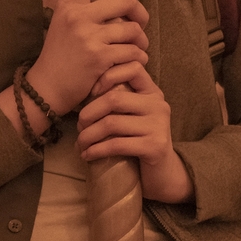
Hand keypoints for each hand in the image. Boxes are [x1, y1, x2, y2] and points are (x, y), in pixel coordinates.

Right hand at [27, 0, 148, 111]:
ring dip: (141, 40)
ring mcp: (89, 36)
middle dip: (141, 14)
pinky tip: (134, 62)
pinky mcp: (99, 57)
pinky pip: (132, 52)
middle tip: (139, 25)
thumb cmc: (58, 56)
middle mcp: (78, 15)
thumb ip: (82, 7)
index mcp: (69, 3)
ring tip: (137, 48)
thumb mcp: (62, 23)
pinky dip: (138, 58)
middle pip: (127, 1)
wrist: (45, 88)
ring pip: (133, 29)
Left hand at [76, 62, 194, 202]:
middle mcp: (158, 105)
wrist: (162, 172)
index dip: (108, 76)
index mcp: (152, 92)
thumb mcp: (131, 115)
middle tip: (79, 126)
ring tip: (80, 144)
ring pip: (111, 123)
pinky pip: (117, 144)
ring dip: (88, 135)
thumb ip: (118, 100)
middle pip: (114, 99)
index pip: (133, 68)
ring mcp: (159, 125)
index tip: (92, 92)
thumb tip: (82, 89)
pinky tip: (87, 155)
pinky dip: (96, 150)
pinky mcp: (155, 146)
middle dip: (88, 113)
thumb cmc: (138, 140)